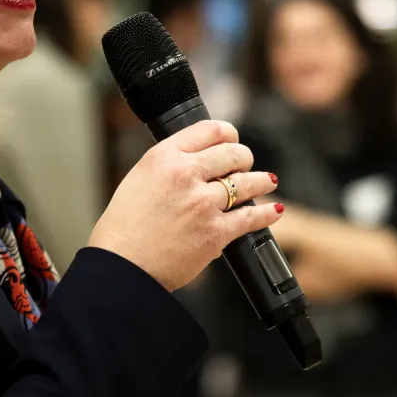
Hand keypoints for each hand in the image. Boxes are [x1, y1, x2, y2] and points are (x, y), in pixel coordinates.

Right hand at [87, 121, 279, 291]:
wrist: (123, 265)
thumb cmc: (123, 228)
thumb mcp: (139, 179)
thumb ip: (168, 166)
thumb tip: (197, 162)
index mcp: (164, 157)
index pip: (209, 130)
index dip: (227, 133)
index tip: (232, 139)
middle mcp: (185, 174)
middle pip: (233, 153)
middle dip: (244, 158)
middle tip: (245, 163)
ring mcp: (203, 203)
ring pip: (246, 183)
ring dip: (261, 181)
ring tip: (267, 181)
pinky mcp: (215, 231)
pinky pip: (251, 218)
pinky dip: (266, 214)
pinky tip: (273, 210)